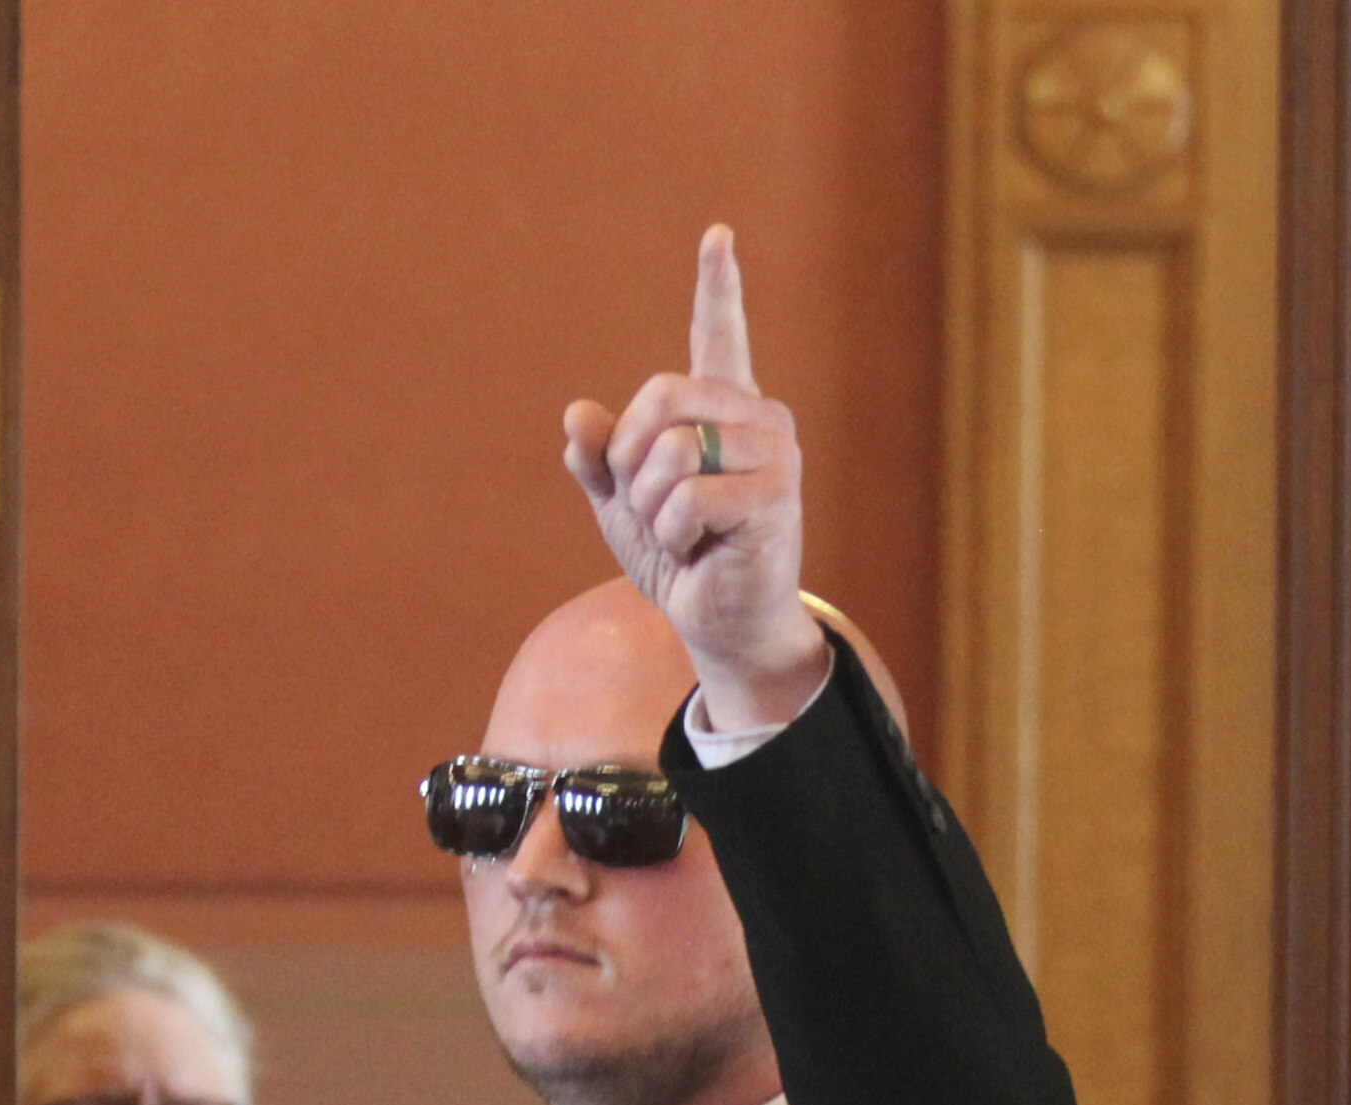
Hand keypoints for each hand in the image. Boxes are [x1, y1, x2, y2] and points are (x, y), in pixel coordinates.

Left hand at [559, 228, 828, 735]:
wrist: (719, 621)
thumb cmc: (680, 558)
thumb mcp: (622, 504)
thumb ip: (598, 458)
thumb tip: (576, 416)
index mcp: (722, 409)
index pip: (719, 334)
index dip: (717, 286)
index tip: (718, 235)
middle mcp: (756, 418)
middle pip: (661, 397)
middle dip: (632, 458)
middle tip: (652, 504)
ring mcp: (773, 453)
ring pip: (673, 450)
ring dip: (653, 505)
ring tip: (683, 533)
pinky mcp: (774, 496)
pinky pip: (688, 496)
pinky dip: (675, 531)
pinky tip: (701, 549)